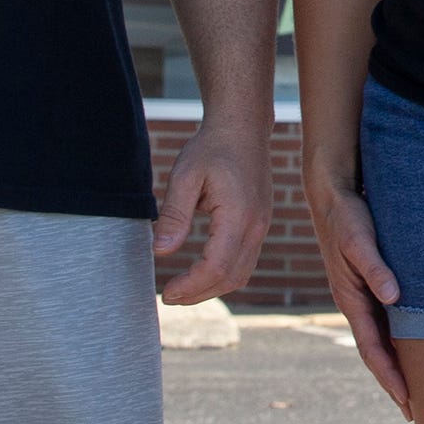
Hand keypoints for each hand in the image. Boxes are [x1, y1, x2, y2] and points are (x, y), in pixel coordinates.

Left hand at [153, 123, 270, 305]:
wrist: (243, 127)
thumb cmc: (212, 148)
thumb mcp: (184, 176)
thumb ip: (174, 215)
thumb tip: (161, 252)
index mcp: (239, 215)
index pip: (216, 267)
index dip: (190, 286)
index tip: (166, 293)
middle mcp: (256, 226)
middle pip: (231, 278)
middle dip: (199, 294)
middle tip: (169, 296)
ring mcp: (262, 226)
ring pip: (241, 274)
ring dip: (213, 288)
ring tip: (183, 289)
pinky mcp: (260, 224)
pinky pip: (246, 261)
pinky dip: (224, 275)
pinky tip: (202, 271)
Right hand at [305, 178, 408, 416]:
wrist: (333, 192)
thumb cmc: (347, 215)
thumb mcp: (359, 239)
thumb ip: (375, 267)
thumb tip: (393, 296)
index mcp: (351, 300)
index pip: (372, 349)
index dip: (390, 377)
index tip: (407, 402)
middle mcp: (356, 302)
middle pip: (376, 352)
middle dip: (394, 381)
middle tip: (415, 411)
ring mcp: (362, 294)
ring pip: (381, 337)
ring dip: (396, 363)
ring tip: (416, 387)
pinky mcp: (369, 282)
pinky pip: (385, 319)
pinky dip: (398, 338)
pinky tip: (413, 342)